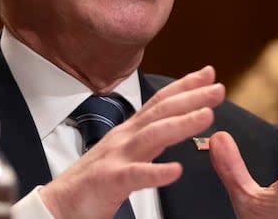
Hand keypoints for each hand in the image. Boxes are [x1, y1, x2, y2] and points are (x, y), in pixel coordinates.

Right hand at [39, 65, 224, 218]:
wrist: (58, 206)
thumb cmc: (95, 182)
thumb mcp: (125, 152)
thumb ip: (149, 137)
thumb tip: (175, 122)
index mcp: (130, 132)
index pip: (160, 102)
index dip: (185, 86)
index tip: (209, 73)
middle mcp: (124, 138)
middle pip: (161, 112)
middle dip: (191, 97)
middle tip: (218, 88)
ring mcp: (116, 158)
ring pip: (152, 136)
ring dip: (181, 124)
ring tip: (206, 116)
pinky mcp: (109, 182)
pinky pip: (135, 176)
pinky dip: (156, 172)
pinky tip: (176, 170)